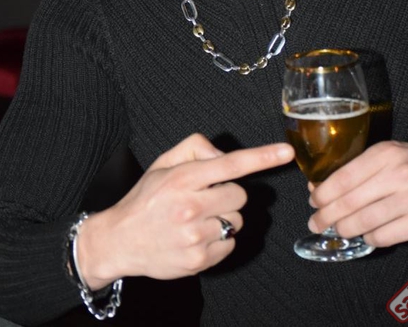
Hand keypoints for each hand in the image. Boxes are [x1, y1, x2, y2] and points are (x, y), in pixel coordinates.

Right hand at [77, 133, 293, 288]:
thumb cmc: (146, 198)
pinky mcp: (198, 260)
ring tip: (196, 219)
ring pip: (236, 220)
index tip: (287, 153)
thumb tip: (224, 156)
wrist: (120, 239)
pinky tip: (196, 237)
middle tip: (204, 198)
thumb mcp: (164, 162)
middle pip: (240, 195)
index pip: (231, 164)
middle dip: (228, 194)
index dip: (262, 157)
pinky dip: (219, 239)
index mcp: (183, 178)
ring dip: (223, 217)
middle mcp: (190, 206)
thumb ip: (196, 148)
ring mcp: (195, 236)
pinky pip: (230, 244)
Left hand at [308, 140, 407, 247]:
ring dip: (345, 230)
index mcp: (386, 154)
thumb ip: (358, 168)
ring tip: (338, 230)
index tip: (313, 201)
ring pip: (366, 222)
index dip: (323, 193)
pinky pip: (385, 236)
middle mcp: (399, 174)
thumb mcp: (388, 154)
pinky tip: (365, 235)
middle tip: (316, 222)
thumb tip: (320, 186)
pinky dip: (370, 239)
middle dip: (327, 216)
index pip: (344, 177)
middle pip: (351, 202)